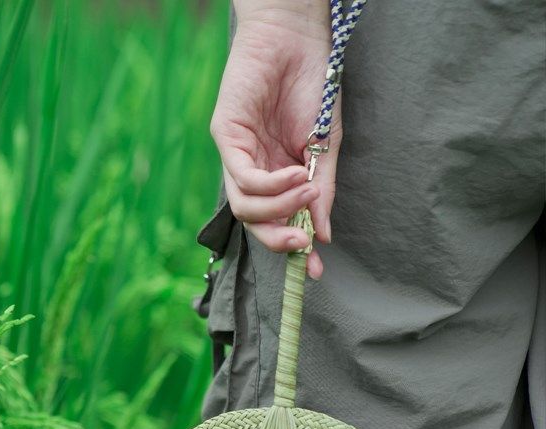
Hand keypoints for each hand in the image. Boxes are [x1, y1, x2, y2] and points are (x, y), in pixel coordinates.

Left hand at [210, 8, 340, 278]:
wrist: (299, 36)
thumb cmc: (313, 84)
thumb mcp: (325, 146)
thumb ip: (322, 190)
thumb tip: (324, 234)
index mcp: (275, 175)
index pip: (276, 221)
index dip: (294, 248)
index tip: (316, 271)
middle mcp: (252, 170)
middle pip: (254, 223)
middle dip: (279, 239)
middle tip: (304, 243)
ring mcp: (236, 154)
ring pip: (245, 207)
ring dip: (279, 207)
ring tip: (307, 189)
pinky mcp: (225, 135)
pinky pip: (242, 177)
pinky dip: (270, 185)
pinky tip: (294, 175)